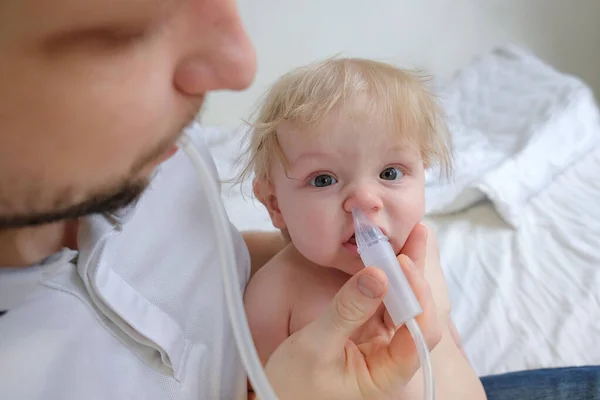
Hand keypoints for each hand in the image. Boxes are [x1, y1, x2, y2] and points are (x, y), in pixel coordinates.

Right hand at [263, 224, 441, 399]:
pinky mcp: (365, 329)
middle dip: (416, 273)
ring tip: (411, 234)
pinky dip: (384, 275)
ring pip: (401, 301)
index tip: (401, 263)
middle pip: (416, 311)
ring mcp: (379, 341)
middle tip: (415, 234)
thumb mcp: (316, 347)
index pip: (420, 333)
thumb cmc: (292, 385)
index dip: (416, 296)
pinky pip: (381, 299)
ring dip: (404, 270)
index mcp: (387, 373)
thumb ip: (347, 311)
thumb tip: (378, 275)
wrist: (273, 396)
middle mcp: (390, 357)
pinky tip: (386, 252)